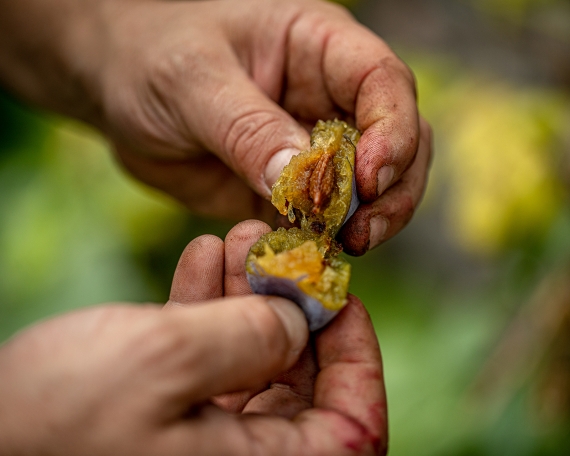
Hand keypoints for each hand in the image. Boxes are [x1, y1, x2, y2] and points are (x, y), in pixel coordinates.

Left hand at [0, 0, 431, 252]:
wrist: (118, 84)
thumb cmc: (152, 53)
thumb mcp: (192, 80)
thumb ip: (248, 129)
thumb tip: (302, 183)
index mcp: (319, 47)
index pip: (385, 83)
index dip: (394, 133)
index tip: (369, 181)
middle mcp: (328, 97)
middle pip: (399, 142)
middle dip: (392, 191)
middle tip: (360, 234)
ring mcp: (312, 147)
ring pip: (370, 189)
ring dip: (365, 223)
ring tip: (336, 251)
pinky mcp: (286, 190)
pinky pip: (321, 220)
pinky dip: (321, 243)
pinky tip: (304, 260)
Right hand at [0, 220, 386, 454]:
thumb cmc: (50, 428)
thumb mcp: (162, 363)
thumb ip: (248, 337)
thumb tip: (298, 318)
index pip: (353, 429)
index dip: (358, 357)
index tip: (338, 295)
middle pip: (301, 386)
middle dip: (292, 308)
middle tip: (279, 248)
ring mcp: (198, 445)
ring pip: (252, 366)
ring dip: (246, 298)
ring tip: (238, 239)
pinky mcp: (163, 422)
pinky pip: (205, 364)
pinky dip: (206, 311)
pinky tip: (201, 260)